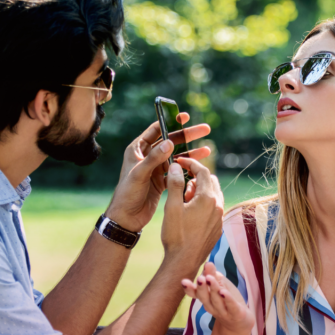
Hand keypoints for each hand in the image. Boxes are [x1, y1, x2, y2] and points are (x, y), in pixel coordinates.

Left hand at [105, 113, 211, 231]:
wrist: (127, 218)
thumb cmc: (127, 194)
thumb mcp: (140, 174)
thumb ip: (154, 158)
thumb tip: (169, 142)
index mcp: (137, 150)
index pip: (156, 130)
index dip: (170, 121)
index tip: (185, 116)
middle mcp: (146, 156)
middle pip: (170, 142)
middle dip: (187, 136)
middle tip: (204, 130)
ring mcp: (155, 169)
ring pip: (176, 156)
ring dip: (191, 153)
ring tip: (207, 150)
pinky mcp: (162, 180)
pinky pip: (177, 170)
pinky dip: (188, 168)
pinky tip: (200, 165)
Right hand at [161, 157, 223, 276]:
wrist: (183, 261)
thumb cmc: (176, 235)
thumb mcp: (172, 207)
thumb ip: (175, 184)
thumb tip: (175, 166)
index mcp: (208, 198)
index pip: (203, 171)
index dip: (191, 163)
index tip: (179, 161)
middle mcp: (218, 206)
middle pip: (210, 181)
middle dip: (196, 177)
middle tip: (180, 181)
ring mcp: (219, 218)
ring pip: (213, 194)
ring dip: (200, 190)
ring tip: (184, 198)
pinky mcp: (217, 227)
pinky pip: (214, 207)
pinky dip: (204, 203)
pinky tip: (190, 211)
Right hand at [182, 262, 254, 334]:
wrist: (239, 322)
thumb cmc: (226, 301)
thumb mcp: (219, 286)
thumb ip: (213, 275)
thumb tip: (208, 262)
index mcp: (205, 298)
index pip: (194, 293)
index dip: (189, 288)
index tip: (183, 281)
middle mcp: (211, 306)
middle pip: (204, 297)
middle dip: (201, 288)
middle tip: (200, 278)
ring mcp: (223, 311)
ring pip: (216, 300)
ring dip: (213, 290)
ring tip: (210, 279)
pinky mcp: (235, 313)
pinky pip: (231, 306)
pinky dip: (227, 299)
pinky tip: (224, 292)